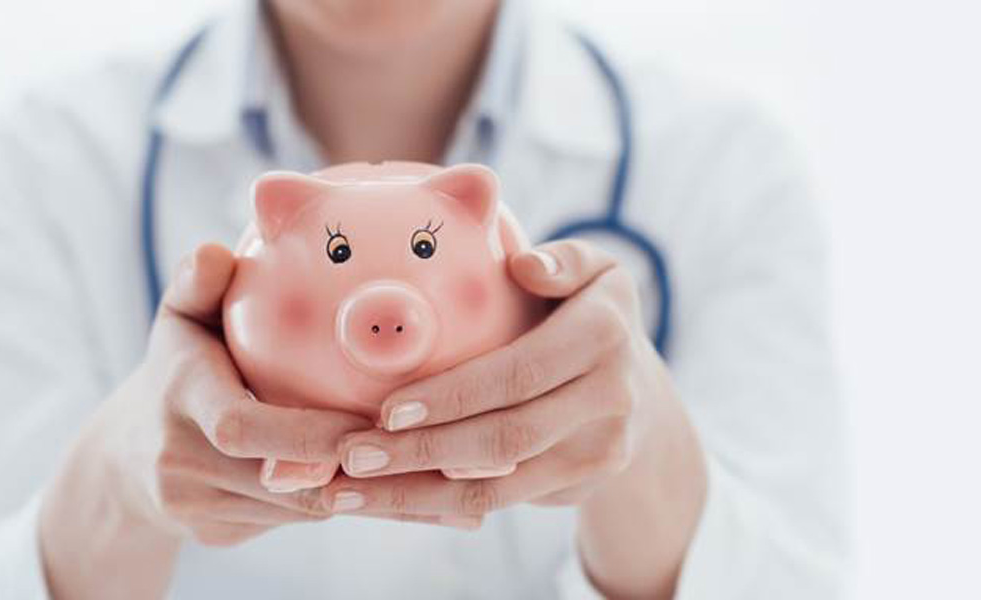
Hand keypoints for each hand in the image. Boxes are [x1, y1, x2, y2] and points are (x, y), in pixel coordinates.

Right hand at [40, 244, 370, 598]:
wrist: (127, 457)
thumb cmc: (177, 368)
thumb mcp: (180, 319)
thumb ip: (197, 282)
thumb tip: (216, 252)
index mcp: (178, 397)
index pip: (238, 426)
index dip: (306, 433)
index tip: (364, 419)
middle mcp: (179, 460)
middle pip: (277, 478)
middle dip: (345, 466)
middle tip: (403, 442)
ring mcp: (195, 507)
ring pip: (293, 508)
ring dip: (347, 485)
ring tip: (400, 457)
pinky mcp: (214, 535)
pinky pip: (287, 522)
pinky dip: (327, 499)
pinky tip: (367, 476)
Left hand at [318, 240, 705, 595]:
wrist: (639, 390)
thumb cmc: (585, 311)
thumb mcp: (593, 270)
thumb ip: (562, 259)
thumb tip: (525, 265)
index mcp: (603, 334)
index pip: (519, 372)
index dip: (454, 396)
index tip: (387, 409)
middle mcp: (610, 397)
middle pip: (506, 437)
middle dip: (421, 452)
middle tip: (352, 454)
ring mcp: (599, 451)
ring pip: (497, 485)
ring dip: (415, 492)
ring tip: (347, 490)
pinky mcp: (577, 487)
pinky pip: (498, 503)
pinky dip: (436, 505)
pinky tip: (384, 500)